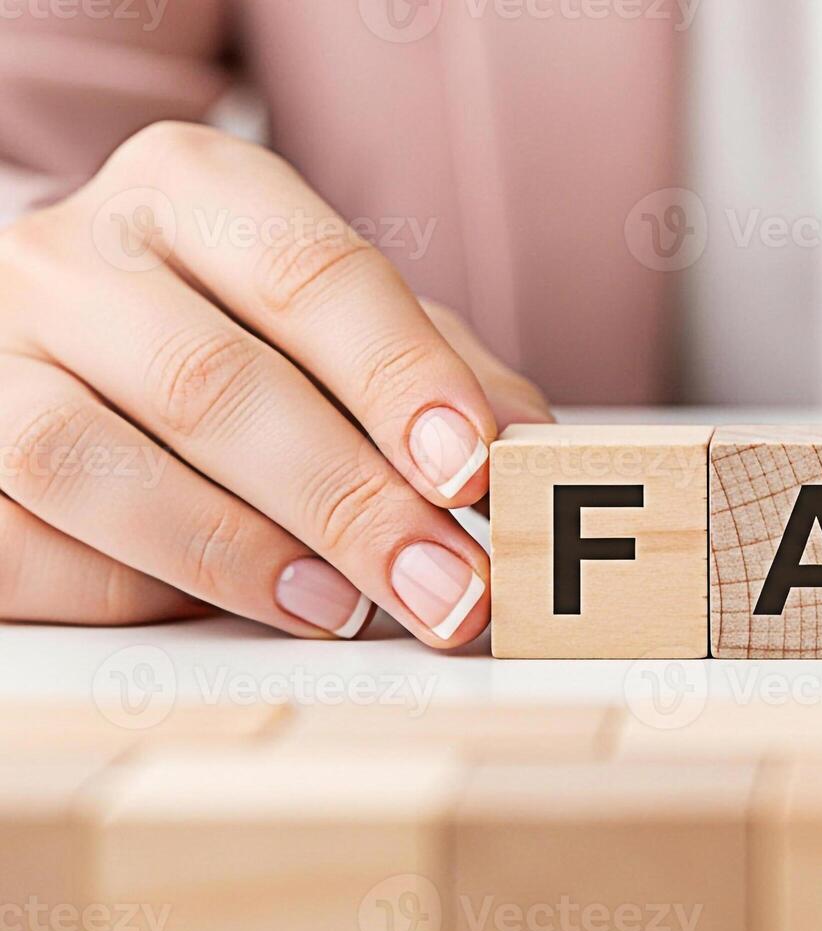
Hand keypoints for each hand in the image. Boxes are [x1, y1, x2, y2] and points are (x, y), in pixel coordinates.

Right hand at [0, 122, 550, 645]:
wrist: (68, 340)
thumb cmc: (235, 329)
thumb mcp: (345, 323)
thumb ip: (441, 369)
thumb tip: (530, 450)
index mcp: (192, 191)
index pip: (310, 274)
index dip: (400, 377)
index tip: (475, 467)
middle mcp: (71, 256)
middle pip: (214, 383)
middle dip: (349, 501)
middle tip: (446, 583)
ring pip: (88, 461)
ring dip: (235, 554)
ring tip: (341, 606)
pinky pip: (17, 542)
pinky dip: (128, 593)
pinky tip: (225, 609)